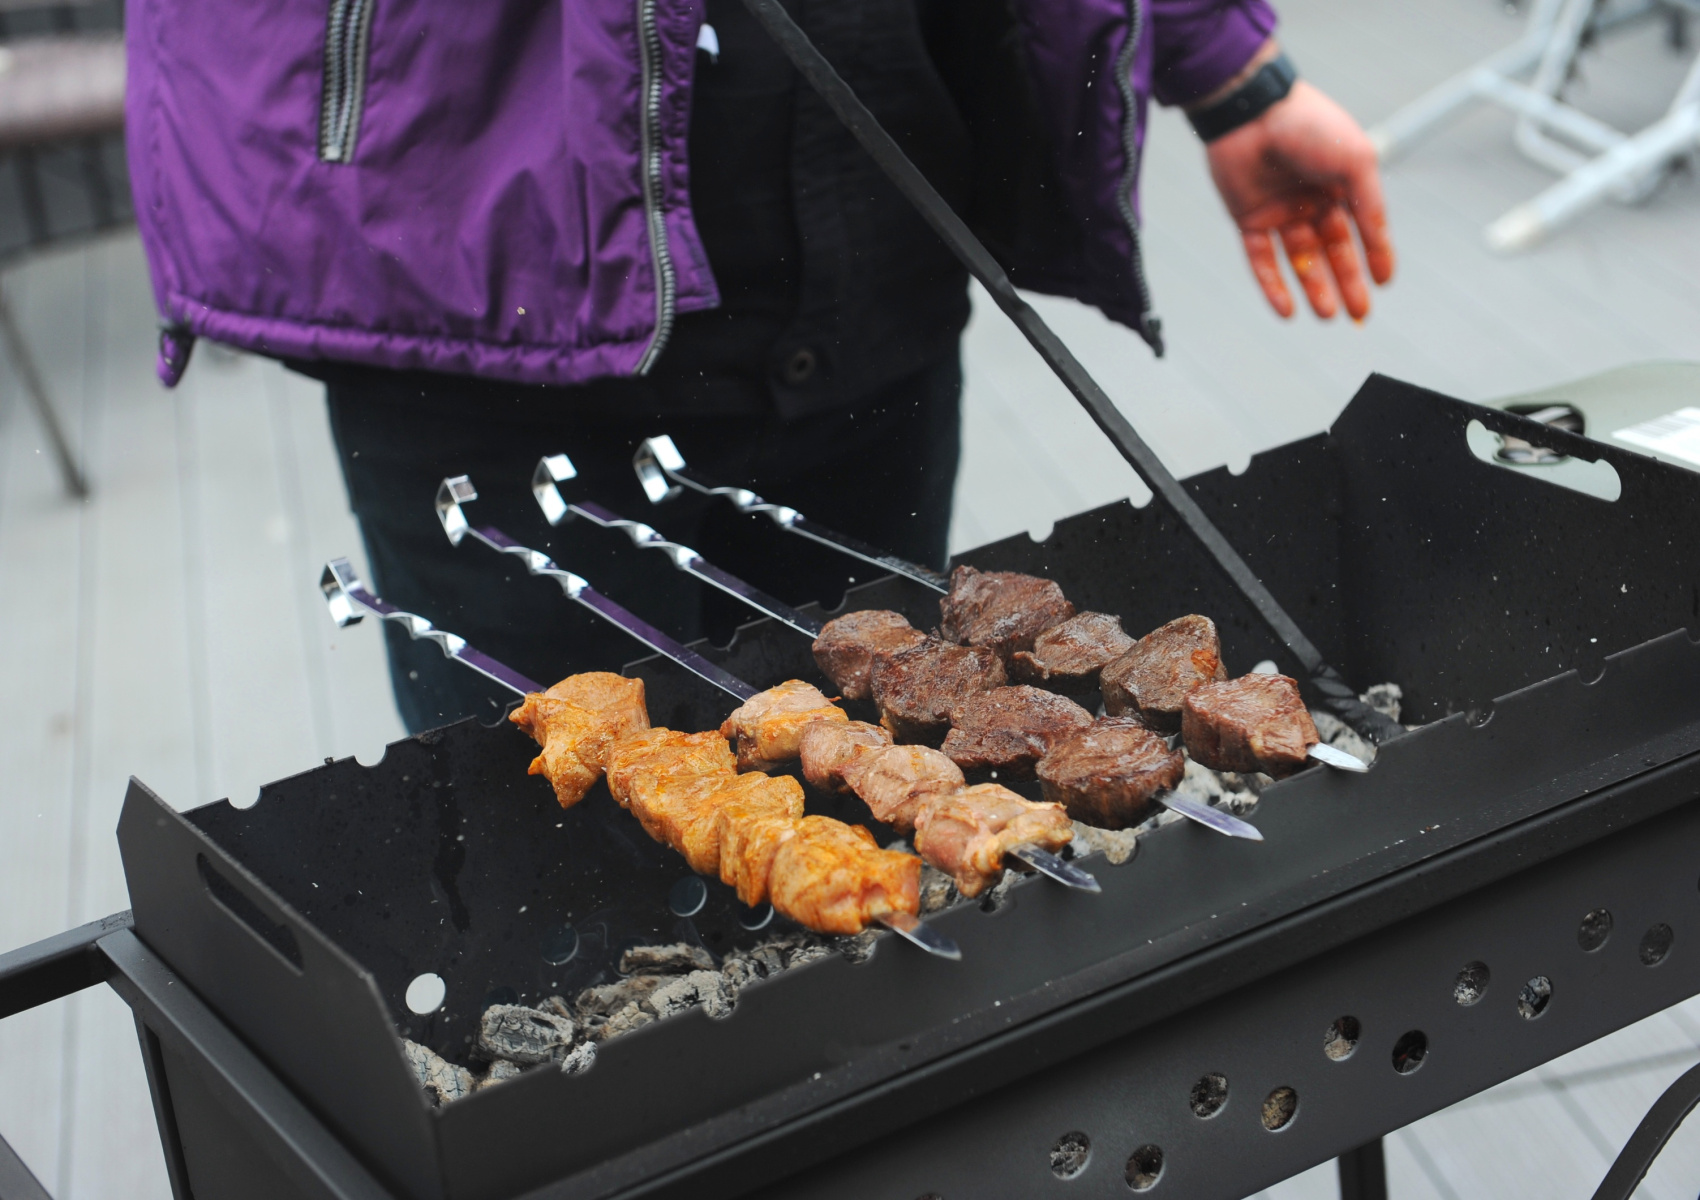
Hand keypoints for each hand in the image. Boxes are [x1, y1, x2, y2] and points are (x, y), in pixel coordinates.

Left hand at [1204, 79, 1394, 320]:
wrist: (1251, 111)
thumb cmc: (1309, 127)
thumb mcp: (1356, 162)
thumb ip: (1370, 205)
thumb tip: (1381, 246)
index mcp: (1343, 182)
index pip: (1363, 228)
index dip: (1375, 256)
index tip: (1384, 283)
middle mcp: (1313, 198)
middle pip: (1334, 250)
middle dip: (1347, 282)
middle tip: (1359, 315)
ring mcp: (1280, 210)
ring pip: (1301, 259)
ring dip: (1315, 288)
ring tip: (1327, 316)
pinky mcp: (1248, 218)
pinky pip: (1262, 259)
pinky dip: (1273, 285)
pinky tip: (1287, 310)